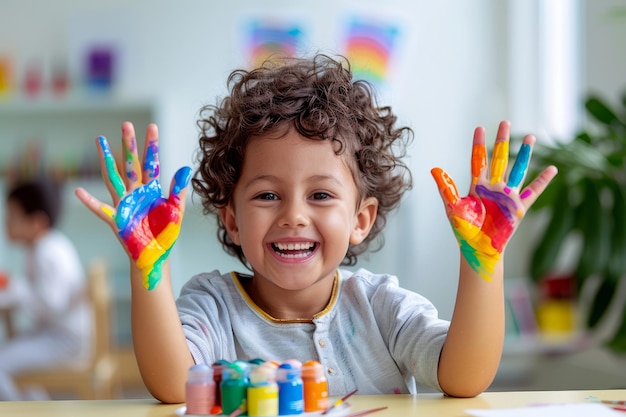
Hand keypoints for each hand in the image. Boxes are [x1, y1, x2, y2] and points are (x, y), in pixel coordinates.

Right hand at [75, 122, 190, 289]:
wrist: (156, 256)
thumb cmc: (165, 233)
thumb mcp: (176, 211)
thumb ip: (178, 190)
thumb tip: (185, 168)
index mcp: (151, 190)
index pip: (151, 163)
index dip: (151, 146)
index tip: (152, 127)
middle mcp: (136, 192)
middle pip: (130, 164)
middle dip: (129, 145)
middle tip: (126, 124)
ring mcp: (124, 204)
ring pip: (113, 177)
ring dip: (106, 160)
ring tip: (99, 140)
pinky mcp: (116, 219)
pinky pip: (100, 209)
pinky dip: (89, 202)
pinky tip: (78, 191)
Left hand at [431, 121, 556, 280]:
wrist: (477, 249)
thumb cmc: (463, 231)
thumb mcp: (452, 207)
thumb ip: (446, 188)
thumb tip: (434, 169)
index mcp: (476, 186)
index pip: (478, 159)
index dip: (478, 144)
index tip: (479, 127)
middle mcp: (493, 187)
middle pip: (499, 158)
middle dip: (502, 140)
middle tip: (505, 122)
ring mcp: (507, 195)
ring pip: (517, 169)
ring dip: (524, 154)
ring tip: (531, 137)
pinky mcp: (519, 207)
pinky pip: (533, 191)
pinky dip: (542, 181)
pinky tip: (552, 169)